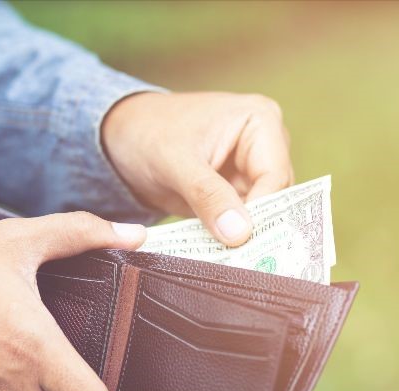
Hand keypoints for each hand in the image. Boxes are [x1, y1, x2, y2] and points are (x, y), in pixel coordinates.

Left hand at [102, 91, 292, 245]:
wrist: (121, 139)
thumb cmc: (148, 133)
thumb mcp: (175, 162)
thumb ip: (208, 195)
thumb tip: (240, 233)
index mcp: (260, 121)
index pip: (276, 176)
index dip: (263, 212)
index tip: (245, 244)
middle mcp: (265, 144)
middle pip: (276, 197)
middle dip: (257, 227)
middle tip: (243, 259)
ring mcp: (252, 169)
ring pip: (263, 213)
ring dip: (246, 237)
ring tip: (232, 261)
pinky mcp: (237, 192)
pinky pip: (243, 221)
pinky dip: (231, 238)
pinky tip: (222, 255)